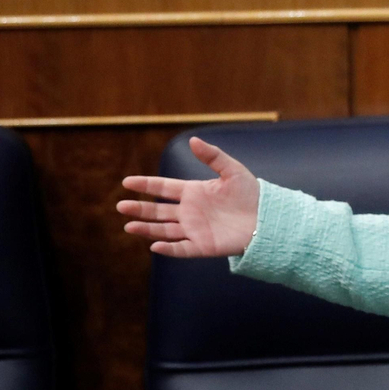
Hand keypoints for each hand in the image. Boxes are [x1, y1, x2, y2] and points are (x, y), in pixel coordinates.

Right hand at [117, 137, 258, 257]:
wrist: (267, 218)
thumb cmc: (251, 193)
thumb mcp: (232, 170)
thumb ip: (212, 156)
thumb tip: (193, 140)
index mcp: (194, 192)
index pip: (163, 188)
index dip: (145, 185)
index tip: (127, 182)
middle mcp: (190, 211)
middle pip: (158, 211)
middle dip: (139, 209)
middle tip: (120, 206)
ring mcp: (195, 229)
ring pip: (164, 230)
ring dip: (147, 229)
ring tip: (128, 226)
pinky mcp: (203, 246)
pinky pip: (182, 249)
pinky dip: (169, 249)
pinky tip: (155, 245)